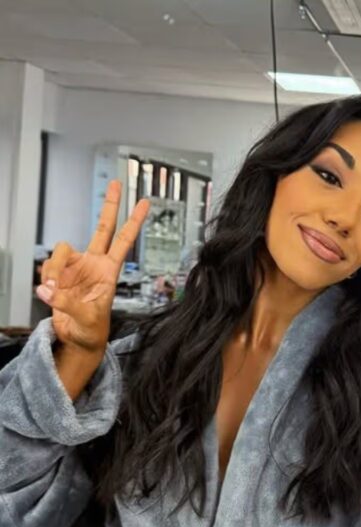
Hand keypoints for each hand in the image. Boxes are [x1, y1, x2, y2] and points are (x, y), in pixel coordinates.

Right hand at [36, 181, 149, 353]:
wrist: (77, 339)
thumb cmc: (91, 330)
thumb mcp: (86, 319)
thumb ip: (67, 303)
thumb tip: (49, 289)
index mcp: (109, 272)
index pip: (124, 242)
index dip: (134, 222)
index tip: (144, 203)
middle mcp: (93, 264)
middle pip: (103, 227)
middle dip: (110, 205)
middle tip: (118, 184)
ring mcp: (75, 267)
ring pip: (60, 251)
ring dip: (54, 270)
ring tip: (56, 291)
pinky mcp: (58, 274)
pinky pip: (47, 267)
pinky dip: (45, 280)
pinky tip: (51, 292)